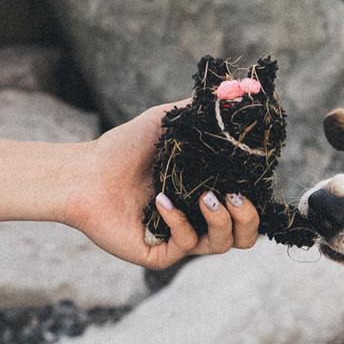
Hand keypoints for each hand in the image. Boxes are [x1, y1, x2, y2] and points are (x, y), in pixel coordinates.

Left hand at [63, 102, 260, 269]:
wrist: (85, 172)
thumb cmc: (124, 148)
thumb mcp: (171, 120)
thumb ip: (207, 109)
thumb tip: (242, 89)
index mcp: (207, 193)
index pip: (249, 204)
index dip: (258, 196)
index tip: (253, 174)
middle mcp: (198, 220)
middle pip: (246, 236)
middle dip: (249, 218)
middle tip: (235, 195)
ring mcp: (180, 239)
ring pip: (222, 245)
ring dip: (220, 221)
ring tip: (205, 197)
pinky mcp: (159, 253)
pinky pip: (185, 246)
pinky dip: (178, 222)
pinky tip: (161, 201)